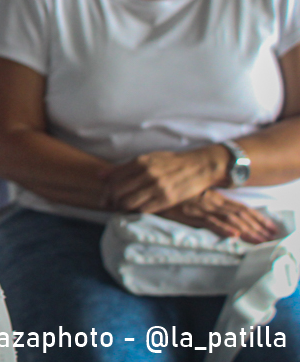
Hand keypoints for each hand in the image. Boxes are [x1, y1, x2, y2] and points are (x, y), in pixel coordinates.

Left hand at [102, 147, 224, 212]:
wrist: (199, 166)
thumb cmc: (170, 162)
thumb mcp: (146, 159)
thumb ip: (123, 168)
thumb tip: (99, 176)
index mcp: (140, 162)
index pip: (114, 179)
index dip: (106, 191)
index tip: (105, 197)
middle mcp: (147, 174)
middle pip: (118, 191)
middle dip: (111, 201)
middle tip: (112, 205)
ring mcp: (158, 187)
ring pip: (129, 202)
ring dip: (123, 207)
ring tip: (124, 208)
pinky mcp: (168, 199)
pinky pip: (144, 209)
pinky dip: (137, 211)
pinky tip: (138, 210)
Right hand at [157, 189, 279, 243]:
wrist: (150, 182)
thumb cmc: (169, 185)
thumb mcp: (191, 190)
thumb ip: (203, 197)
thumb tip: (215, 204)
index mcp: (212, 196)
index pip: (239, 207)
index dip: (256, 217)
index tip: (270, 225)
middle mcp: (210, 201)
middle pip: (239, 215)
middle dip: (256, 226)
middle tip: (271, 236)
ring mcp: (201, 208)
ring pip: (229, 220)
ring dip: (246, 230)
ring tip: (260, 240)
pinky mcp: (189, 214)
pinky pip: (208, 223)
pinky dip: (222, 229)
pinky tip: (233, 234)